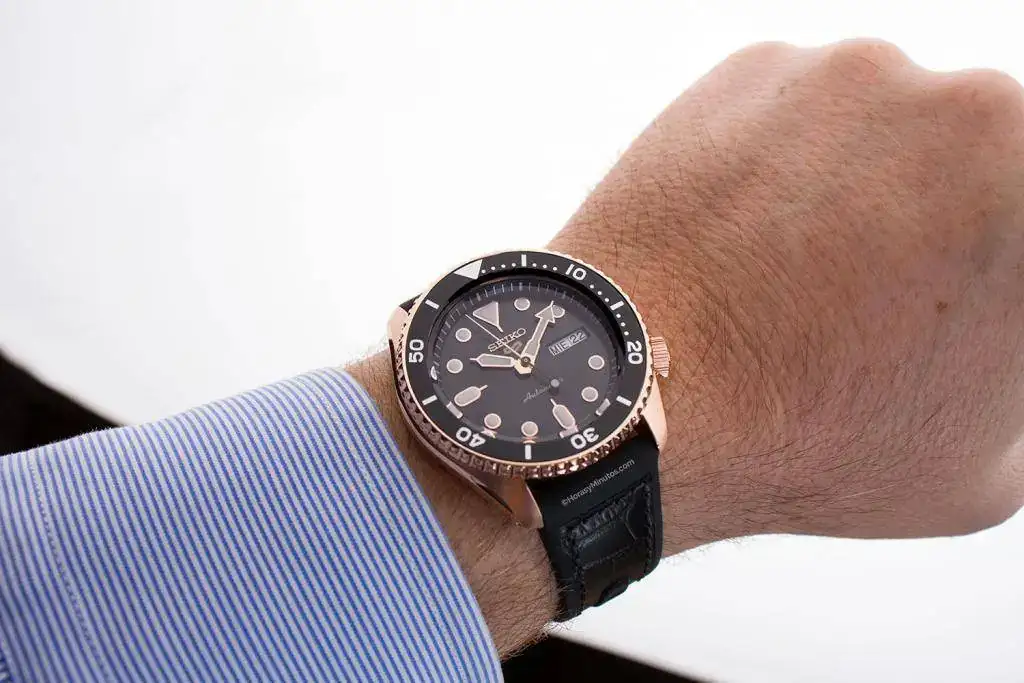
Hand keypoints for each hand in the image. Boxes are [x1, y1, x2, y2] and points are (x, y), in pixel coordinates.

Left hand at [352, 39, 1023, 656]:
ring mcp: (856, 74)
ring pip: (887, 125)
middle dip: (945, 216)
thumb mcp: (987, 465)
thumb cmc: (806, 443)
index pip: (1022, 226)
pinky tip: (747, 234)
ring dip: (866, 182)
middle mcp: (974, 109)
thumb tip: (999, 332)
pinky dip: (784, 160)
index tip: (949, 297)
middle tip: (880, 288)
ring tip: (798, 271)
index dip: (991, 271)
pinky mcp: (759, 67)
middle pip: (980, 156)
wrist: (640, 394)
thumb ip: (1021, 386)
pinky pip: (798, 113)